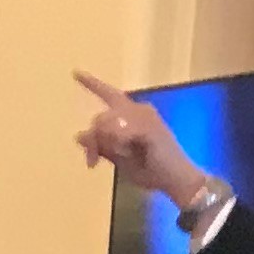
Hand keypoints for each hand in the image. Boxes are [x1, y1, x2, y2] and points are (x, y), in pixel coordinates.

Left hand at [74, 73, 213, 214]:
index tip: (75, 73)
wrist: (177, 179)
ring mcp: (145, 116)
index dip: (93, 84)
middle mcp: (139, 109)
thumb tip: (78, 135)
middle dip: (93, 142)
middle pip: (100, 118)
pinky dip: (119, 145)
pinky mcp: (149, 127)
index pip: (110, 96)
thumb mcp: (119, 159)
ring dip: (106, 146)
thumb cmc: (151, 170)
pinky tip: (128, 150)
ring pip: (105, 125)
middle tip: (92, 163)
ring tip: (120, 157)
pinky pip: (119, 133)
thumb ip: (101, 146)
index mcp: (133, 115)